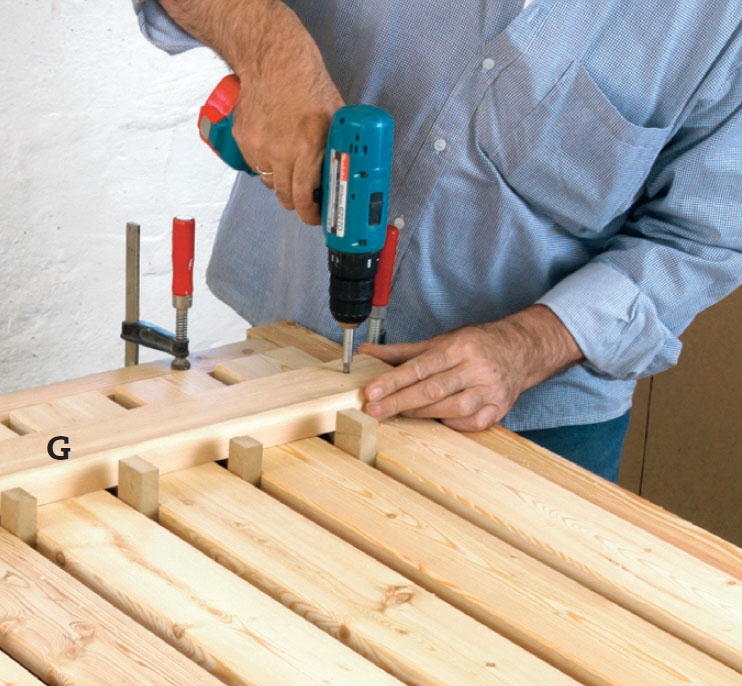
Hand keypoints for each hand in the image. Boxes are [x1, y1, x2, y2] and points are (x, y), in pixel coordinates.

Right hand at [231, 19, 343, 223]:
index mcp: (307, 147)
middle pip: (286, 197)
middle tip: (307, 199)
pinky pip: (256, 167)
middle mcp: (281, 150)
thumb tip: (345, 172)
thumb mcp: (335, 117)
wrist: (273, 60)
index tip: (317, 217)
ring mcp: (259, 146)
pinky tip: (275, 147)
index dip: (311, 214)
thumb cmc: (307, 83)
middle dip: (298, 202)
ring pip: (271, 184)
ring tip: (291, 166)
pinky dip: (266, 164)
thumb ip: (337, 147)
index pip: (305, 197)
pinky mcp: (244, 140)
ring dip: (282, 182)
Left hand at [359, 306, 583, 431]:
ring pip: (452, 408)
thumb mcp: (439, 341)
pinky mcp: (499, 409)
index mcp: (461, 347)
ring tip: (401, 413)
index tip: (372, 391)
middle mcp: (477, 368)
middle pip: (433, 390)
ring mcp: (491, 390)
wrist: (521, 350)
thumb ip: (401, 351)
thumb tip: (366, 354)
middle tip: (374, 410)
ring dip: (422, 413)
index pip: (421, 367)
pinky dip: (450, 422)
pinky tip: (437, 418)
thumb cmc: (475, 345)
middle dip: (400, 402)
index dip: (394, 380)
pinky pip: (470, 423)